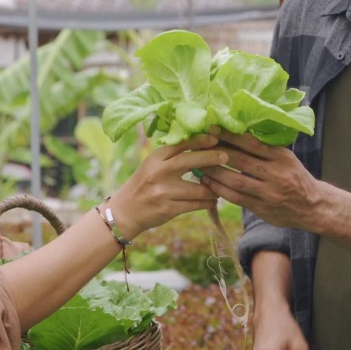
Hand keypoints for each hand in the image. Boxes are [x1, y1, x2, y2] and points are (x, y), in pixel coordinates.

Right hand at [108, 133, 224, 238]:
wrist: (124, 212)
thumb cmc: (143, 185)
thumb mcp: (152, 166)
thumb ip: (172, 157)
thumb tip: (202, 145)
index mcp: (155, 158)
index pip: (180, 144)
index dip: (199, 140)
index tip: (215, 137)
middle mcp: (158, 173)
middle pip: (189, 161)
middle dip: (211, 158)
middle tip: (226, 156)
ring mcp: (163, 192)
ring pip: (198, 188)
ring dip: (213, 188)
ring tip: (220, 186)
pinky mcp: (168, 209)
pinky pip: (196, 205)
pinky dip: (208, 202)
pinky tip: (213, 200)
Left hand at [200, 131, 327, 231]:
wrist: (313, 206)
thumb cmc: (295, 177)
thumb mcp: (286, 158)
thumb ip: (265, 149)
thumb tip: (236, 134)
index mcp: (281, 157)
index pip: (252, 143)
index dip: (230, 136)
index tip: (212, 128)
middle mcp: (276, 174)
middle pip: (241, 161)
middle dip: (217, 153)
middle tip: (199, 146)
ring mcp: (269, 193)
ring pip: (236, 181)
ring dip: (214, 173)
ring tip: (199, 165)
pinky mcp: (262, 208)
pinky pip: (236, 198)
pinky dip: (220, 190)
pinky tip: (208, 183)